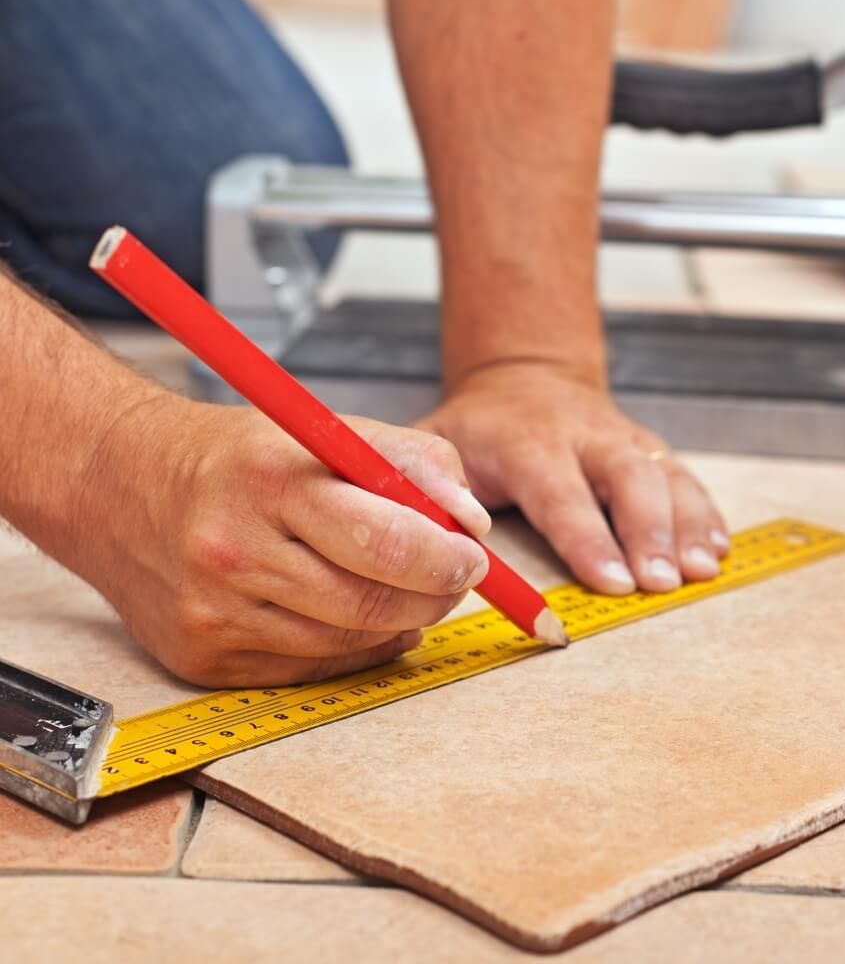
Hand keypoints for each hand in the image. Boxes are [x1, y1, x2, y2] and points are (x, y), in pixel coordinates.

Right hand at [83, 396, 491, 687]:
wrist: (119, 485)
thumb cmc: (237, 457)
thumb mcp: (326, 430)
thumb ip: (413, 462)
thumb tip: (471, 523)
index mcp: (272, 479)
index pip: (386, 538)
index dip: (446, 558)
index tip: (472, 558)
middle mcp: (235, 549)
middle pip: (372, 602)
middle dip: (434, 596)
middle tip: (452, 578)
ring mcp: (215, 612)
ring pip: (348, 641)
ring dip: (397, 621)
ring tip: (402, 588)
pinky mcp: (203, 657)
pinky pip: (311, 668)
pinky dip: (353, 646)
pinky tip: (358, 616)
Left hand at [414, 364, 728, 594]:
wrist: (525, 378)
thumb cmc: (480, 427)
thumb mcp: (436, 442)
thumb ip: (430, 483)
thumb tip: (444, 536)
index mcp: (528, 440)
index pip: (560, 491)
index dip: (587, 537)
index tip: (613, 581)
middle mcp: (584, 435)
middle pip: (628, 477)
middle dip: (651, 530)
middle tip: (662, 582)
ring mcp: (622, 439)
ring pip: (664, 474)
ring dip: (687, 524)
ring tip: (700, 570)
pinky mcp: (647, 448)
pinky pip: (684, 477)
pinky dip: (705, 513)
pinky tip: (717, 549)